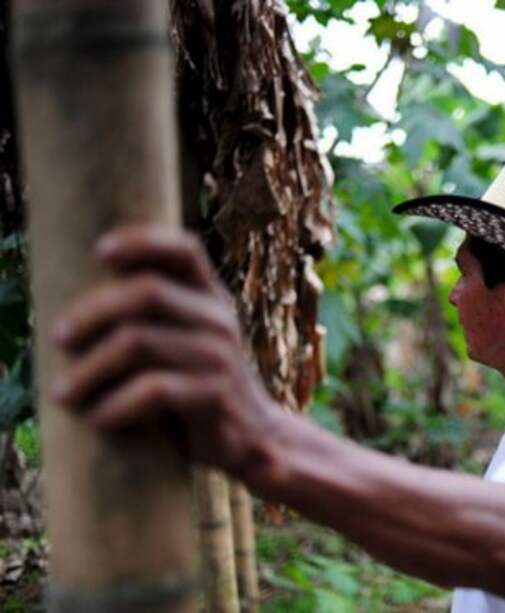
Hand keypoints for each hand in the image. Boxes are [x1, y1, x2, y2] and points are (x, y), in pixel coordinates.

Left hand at [53, 225, 281, 478]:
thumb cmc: (200, 387)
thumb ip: (157, 317)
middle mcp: (220, 320)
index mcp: (213, 298)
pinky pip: (152, 390)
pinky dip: (114, 405)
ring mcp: (220, 356)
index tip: (100, 251)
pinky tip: (98, 419)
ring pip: (139, 342)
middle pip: (147, 292)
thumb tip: (78, 304)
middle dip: (92, 313)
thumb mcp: (189, 341)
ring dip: (89, 369)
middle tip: (58, 340)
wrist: (254, 439)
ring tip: (64, 393)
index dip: (142, 242)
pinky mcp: (216, 395)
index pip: (184, 250)